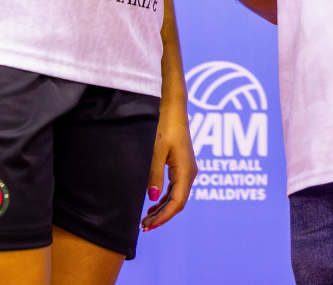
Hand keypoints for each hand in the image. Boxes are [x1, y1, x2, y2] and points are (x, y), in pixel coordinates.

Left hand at [141, 93, 195, 231]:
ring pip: (176, 196)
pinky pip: (174, 188)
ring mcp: (186, 169)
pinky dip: (164, 198)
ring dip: (162, 209)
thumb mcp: (156, 150)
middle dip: (161, 216)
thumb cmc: (164, 125)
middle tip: (143, 226)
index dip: (163, 217)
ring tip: (146, 219)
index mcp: (186, 171)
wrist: (172, 106)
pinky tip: (152, 203)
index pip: (177, 203)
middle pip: (177, 203)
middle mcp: (189, 172)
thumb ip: (154, 174)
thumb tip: (151, 198)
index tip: (149, 226)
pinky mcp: (180, 164)